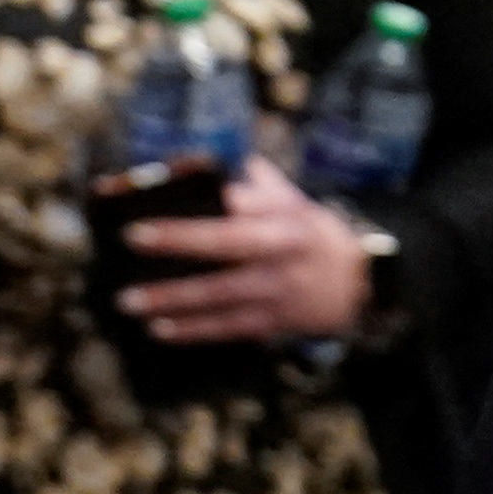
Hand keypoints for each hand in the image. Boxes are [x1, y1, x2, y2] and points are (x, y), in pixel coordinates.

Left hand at [122, 156, 373, 346]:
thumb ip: (254, 182)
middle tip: (132, 238)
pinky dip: (193, 330)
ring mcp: (278, 287)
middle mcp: (280, 247)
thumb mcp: (294, 201)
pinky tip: (160, 330)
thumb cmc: (312, 235)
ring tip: (131, 300)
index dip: (200, 194)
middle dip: (178, 239)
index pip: (236, 199)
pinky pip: (228, 328)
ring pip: (220, 293)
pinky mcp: (275, 321)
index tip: (164, 190)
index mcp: (283, 211)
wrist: (362, 283)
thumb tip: (201, 163)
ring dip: (173, 297)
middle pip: (225, 241)